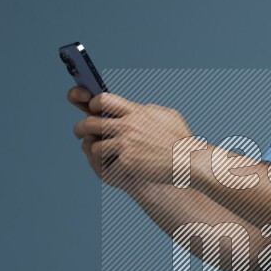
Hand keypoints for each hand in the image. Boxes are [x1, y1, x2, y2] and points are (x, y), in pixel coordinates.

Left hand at [71, 91, 193, 187]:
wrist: (190, 161)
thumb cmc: (182, 141)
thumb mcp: (168, 116)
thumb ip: (149, 110)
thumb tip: (139, 107)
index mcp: (137, 111)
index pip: (103, 99)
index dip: (94, 105)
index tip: (93, 110)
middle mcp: (128, 125)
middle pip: (90, 123)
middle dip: (80, 128)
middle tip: (79, 132)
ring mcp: (126, 144)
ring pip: (95, 147)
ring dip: (95, 151)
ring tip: (99, 155)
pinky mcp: (127, 161)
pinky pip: (107, 166)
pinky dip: (110, 170)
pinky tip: (116, 171)